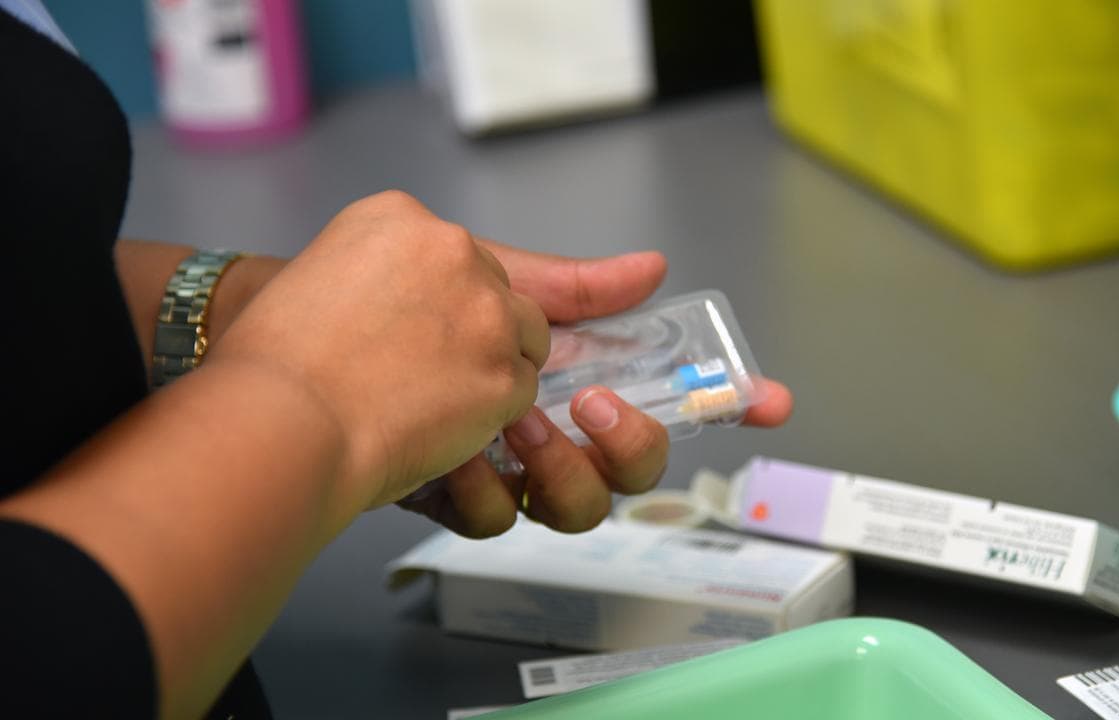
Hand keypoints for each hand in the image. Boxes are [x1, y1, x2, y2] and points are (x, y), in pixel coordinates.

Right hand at [207, 190, 550, 511]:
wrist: (284, 423)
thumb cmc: (277, 365)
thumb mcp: (318, 274)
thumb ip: (380, 273)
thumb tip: (414, 308)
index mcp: (399, 217)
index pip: (452, 254)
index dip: (437, 300)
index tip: (408, 329)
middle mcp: (452, 249)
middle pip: (496, 288)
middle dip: (472, 329)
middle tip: (424, 371)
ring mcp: (487, 311)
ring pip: (526, 336)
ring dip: (494, 366)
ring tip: (438, 399)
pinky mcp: (504, 371)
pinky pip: (521, 390)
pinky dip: (492, 413)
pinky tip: (442, 424)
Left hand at [396, 240, 794, 536]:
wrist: (297, 356)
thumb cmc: (390, 313)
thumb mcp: (488, 282)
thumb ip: (574, 288)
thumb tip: (651, 269)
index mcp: (568, 375)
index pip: (664, 394)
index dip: (724, 402)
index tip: (770, 400)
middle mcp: (550, 429)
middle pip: (635, 466)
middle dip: (628, 442)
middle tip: (587, 407)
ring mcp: (507, 469)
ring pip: (576, 506)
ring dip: (553, 464)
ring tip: (503, 426)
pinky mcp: (458, 501)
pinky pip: (499, 516)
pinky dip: (474, 484)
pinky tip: (440, 456)